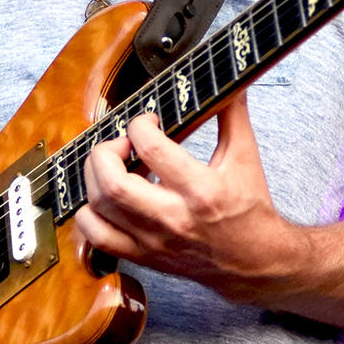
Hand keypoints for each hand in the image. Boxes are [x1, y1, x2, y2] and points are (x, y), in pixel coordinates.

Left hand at [71, 92, 303, 302]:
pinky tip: (103, 197)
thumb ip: (232, 115)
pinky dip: (89, 213)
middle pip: (113, 184)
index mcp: (201, 190)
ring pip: (99, 209)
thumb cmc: (249, 209)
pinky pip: (96, 237)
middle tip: (120, 143)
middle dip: (105, 152)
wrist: (255, 262)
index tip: (147, 121)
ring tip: (111, 166)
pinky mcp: (144, 256)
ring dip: (94, 178)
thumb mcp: (246, 158)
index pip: (151, 148)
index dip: (139, 124)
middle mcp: (174, 219)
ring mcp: (154, 241)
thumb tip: (231, 81)